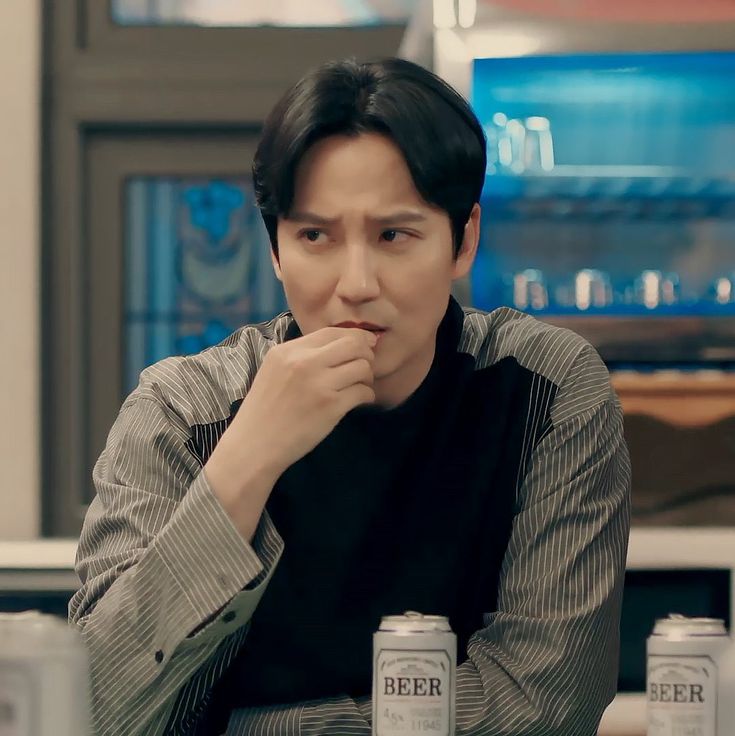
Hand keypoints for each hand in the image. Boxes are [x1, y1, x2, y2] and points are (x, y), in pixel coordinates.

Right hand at [204, 327, 375, 538]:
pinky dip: (366, 396)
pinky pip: (363, 392)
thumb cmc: (264, 411)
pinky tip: (358, 401)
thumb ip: (300, 356)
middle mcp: (304, 362)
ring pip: (362, 367)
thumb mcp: (273, 371)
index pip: (332, 332)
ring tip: (359, 386)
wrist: (254, 446)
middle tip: (365, 368)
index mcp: (287, 351)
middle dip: (366, 354)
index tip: (364, 345)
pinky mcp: (331, 406)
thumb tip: (338, 347)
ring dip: (367, 377)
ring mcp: (319, 383)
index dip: (354, 337)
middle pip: (353, 344)